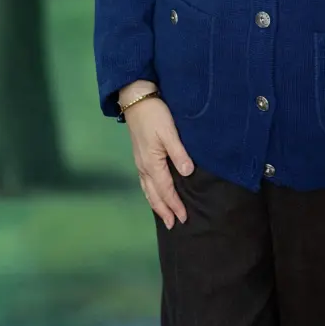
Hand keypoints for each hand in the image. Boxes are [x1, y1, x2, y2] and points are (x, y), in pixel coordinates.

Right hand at [123, 93, 194, 228]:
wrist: (136, 100)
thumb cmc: (155, 115)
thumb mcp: (169, 132)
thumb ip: (179, 153)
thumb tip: (188, 174)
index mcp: (152, 163)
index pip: (166, 189)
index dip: (175, 204)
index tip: (183, 217)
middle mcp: (144, 166)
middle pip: (154, 194)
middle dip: (164, 210)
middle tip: (172, 225)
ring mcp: (140, 162)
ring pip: (147, 189)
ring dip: (156, 204)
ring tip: (163, 215)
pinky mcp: (140, 156)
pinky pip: (145, 182)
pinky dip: (150, 192)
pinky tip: (154, 193)